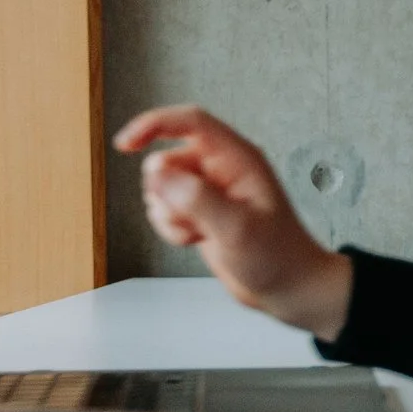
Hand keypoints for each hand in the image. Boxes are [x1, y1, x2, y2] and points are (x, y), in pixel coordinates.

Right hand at [111, 106, 353, 339]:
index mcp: (238, 158)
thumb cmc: (277, 257)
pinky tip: (196, 239)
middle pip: (167, 159)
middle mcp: (221, 169)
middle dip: (166, 192)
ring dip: (169, 215)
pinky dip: (171, 228)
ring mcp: (209, 191)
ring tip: (201, 233)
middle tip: (193, 219)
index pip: (191, 122)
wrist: (287, 289)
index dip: (154, 125)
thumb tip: (157, 172)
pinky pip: (165, 210)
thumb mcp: (237, 229)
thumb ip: (197, 199)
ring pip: (161, 188)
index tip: (125, 145)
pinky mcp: (200, 212)